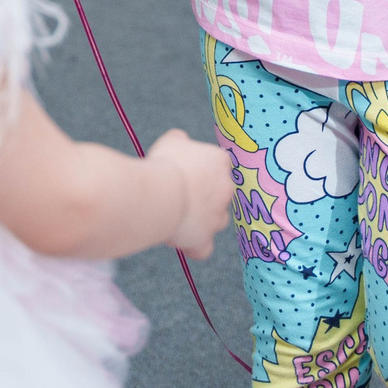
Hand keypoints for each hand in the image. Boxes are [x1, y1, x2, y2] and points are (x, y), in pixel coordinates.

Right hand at [149, 129, 233, 259]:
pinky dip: (195, 246)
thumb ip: (180, 140)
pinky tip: (184, 242)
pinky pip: (204, 248)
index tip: (187, 170)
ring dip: (203, 219)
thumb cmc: (166, 163)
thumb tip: (181, 140)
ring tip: (180, 216)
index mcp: (220, 162)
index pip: (219, 163)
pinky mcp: (204, 240)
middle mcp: (225, 189)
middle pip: (219, 192)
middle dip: (203, 194)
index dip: (202, 168)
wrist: (162, 195)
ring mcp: (217, 216)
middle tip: (178, 192)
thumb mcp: (171, 141)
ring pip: (217, 219)